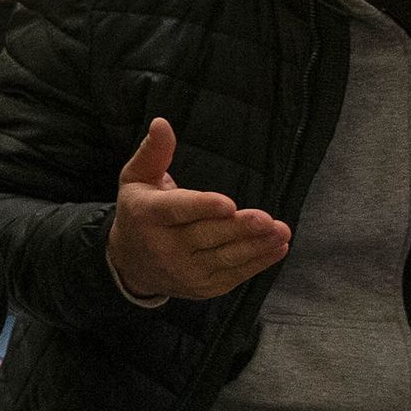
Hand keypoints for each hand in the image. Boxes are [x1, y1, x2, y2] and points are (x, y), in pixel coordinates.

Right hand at [105, 120, 291, 301]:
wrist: (129, 264)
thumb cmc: (139, 213)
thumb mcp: (136, 179)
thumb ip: (153, 153)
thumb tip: (162, 123)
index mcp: (146, 216)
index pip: (176, 211)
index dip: (202, 208)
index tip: (228, 203)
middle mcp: (162, 247)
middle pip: (205, 236)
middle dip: (238, 228)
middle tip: (266, 219)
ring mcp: (183, 272)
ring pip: (224, 258)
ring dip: (255, 246)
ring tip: (281, 231)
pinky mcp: (202, 288)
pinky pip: (234, 275)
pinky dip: (258, 263)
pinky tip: (277, 247)